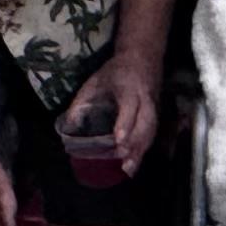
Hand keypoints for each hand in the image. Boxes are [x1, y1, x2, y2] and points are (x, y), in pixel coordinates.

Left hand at [64, 60, 157, 175]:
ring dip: (140, 151)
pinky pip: (152, 133)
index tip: (119, 140)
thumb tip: (68, 125)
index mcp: (129, 88)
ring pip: (150, 131)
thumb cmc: (116, 70)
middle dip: (134, 143)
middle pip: (144, 124)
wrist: (143, 56)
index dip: (125, 124)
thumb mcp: (96, 80)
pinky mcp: (157, 114)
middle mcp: (144, 99)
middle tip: (124, 162)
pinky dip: (145, 149)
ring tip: (129, 168)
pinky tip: (136, 162)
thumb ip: (82, 101)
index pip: (129, 108)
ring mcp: (154, 107)